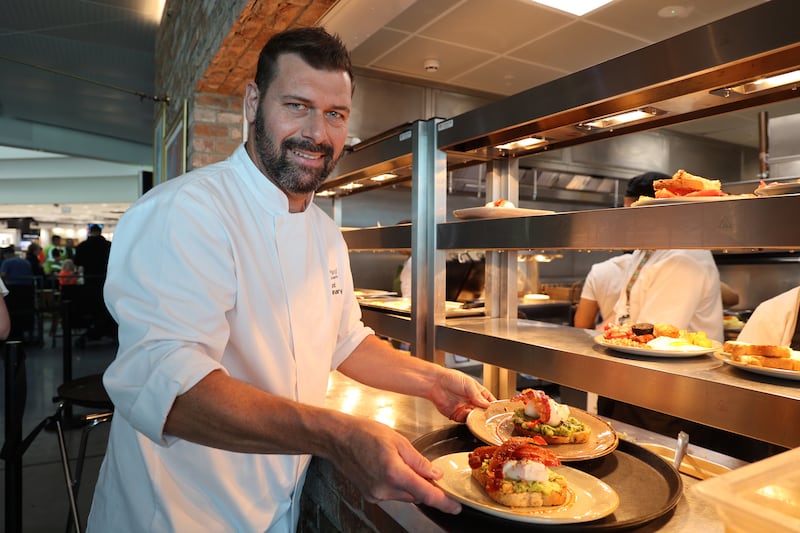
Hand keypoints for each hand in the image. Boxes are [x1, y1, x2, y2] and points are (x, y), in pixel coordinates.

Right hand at [329, 417, 461, 513]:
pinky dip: (397, 485)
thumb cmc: (364, 434)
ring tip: (398, 461)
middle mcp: (385, 488)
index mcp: (395, 472)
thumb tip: (435, 474)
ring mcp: (376, 494)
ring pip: (405, 495)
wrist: (338, 439)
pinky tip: (388, 467)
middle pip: (416, 495)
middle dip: (424, 484)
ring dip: (409, 484)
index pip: (426, 493)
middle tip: (424, 468)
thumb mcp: (398, 440)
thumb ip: (419, 461)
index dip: (443, 502)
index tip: (455, 507)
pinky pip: (392, 494)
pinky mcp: (370, 495)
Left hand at [428, 368, 494, 421]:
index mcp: (477, 392)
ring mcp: (464, 408)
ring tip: (477, 415)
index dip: (493, 406)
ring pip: (475, 418)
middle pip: (483, 411)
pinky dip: (467, 421)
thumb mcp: (468, 384)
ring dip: (477, 418)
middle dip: (485, 414)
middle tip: (488, 415)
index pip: (489, 401)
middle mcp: (471, 401)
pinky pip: (464, 421)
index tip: (497, 410)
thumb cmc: (450, 378)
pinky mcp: (456, 415)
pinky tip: (468, 416)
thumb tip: (487, 404)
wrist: (435, 383)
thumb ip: (478, 395)